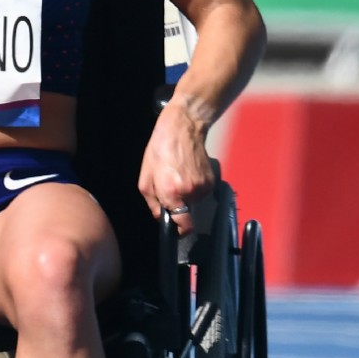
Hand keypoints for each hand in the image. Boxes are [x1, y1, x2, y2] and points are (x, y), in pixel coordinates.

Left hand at [138, 100, 214, 236]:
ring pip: (194, 201)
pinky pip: (202, 191)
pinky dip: (195, 186)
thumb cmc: (160, 149)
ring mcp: (204, 185)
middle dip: (178, 204)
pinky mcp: (212, 179)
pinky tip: (188, 171)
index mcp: (172, 192)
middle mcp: (191, 192)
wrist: (183, 127)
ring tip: (178, 175)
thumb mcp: (145, 177)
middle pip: (186, 212)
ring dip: (186, 194)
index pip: (184, 225)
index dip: (179, 230)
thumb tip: (160, 217)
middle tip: (170, 187)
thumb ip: (152, 202)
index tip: (176, 228)